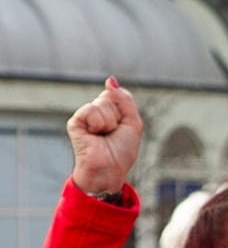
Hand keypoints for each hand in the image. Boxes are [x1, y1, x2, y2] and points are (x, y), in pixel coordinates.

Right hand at [67, 79, 143, 194]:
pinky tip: (94, 135)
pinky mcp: (74, 122)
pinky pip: (90, 110)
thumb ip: (125, 99)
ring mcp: (84, 116)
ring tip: (104, 135)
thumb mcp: (133, 122)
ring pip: (102, 104)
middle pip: (110, 97)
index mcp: (110, 111)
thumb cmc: (122, 150)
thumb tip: (110, 80)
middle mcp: (96, 111)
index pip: (118, 94)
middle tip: (113, 132)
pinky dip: (98, 124)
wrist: (110, 168)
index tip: (122, 126)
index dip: (125, 111)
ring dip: (109, 122)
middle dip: (118, 116)